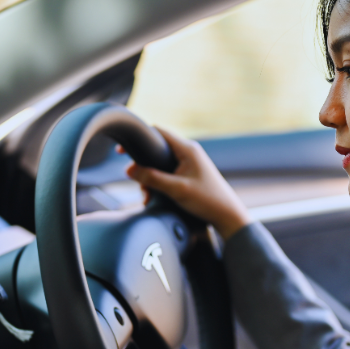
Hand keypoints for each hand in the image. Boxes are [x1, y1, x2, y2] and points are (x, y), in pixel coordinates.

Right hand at [124, 126, 252, 240]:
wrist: (227, 216)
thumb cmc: (208, 200)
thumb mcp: (176, 189)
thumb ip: (152, 178)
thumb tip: (129, 169)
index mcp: (187, 149)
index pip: (157, 132)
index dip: (139, 139)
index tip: (122, 151)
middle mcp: (188, 152)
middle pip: (156, 150)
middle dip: (143, 166)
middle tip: (138, 183)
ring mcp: (189, 163)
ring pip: (160, 164)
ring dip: (150, 179)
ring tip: (148, 196)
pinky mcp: (189, 174)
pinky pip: (167, 173)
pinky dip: (159, 184)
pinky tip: (155, 197)